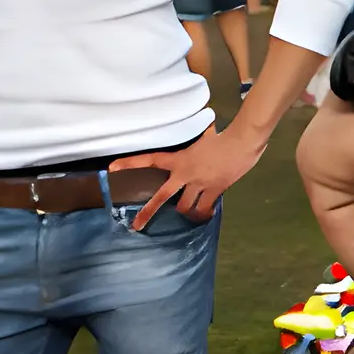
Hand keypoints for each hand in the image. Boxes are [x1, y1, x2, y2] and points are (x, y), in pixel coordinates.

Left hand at [115, 121, 260, 227]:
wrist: (242, 143)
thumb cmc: (224, 137)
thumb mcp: (206, 136)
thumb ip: (200, 137)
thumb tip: (207, 127)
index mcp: (179, 159)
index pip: (150, 160)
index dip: (130, 163)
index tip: (111, 169)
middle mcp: (185, 174)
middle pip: (162, 197)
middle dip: (148, 212)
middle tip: (136, 226)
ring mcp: (199, 185)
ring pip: (186, 207)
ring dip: (187, 212)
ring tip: (191, 214)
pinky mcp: (214, 191)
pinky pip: (205, 208)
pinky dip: (205, 213)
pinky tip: (207, 215)